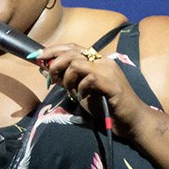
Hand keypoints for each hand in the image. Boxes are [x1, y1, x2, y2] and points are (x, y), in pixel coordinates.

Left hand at [34, 41, 151, 130]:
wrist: (131, 121)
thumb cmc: (106, 107)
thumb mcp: (80, 91)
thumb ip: (67, 80)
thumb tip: (47, 70)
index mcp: (97, 61)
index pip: (72, 47)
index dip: (53, 50)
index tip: (37, 58)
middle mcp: (103, 61)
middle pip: (72, 51)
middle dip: (55, 63)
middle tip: (50, 78)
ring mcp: (109, 71)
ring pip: (77, 63)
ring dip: (67, 77)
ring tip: (70, 91)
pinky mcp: (112, 84)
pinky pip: (89, 78)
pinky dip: (80, 88)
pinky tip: (82, 97)